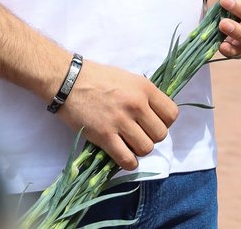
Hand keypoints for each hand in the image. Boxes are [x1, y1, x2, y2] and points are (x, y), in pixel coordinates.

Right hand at [55, 59, 178, 170]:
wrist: (68, 81)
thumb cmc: (98, 77)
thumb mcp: (130, 78)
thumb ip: (145, 95)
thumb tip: (156, 114)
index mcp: (145, 88)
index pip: (172, 114)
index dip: (165, 122)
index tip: (154, 123)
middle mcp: (137, 105)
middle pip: (160, 134)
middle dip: (152, 137)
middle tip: (140, 134)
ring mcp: (120, 121)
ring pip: (146, 148)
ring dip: (140, 150)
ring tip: (130, 144)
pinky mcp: (104, 136)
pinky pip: (126, 158)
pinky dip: (129, 163)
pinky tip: (125, 157)